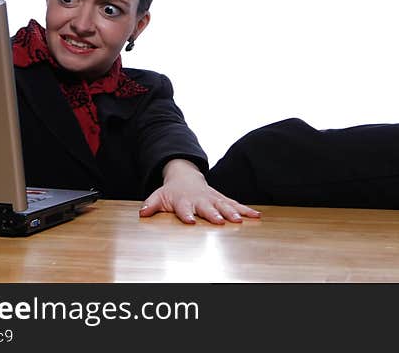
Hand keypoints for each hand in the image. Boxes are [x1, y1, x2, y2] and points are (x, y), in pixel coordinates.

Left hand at [139, 158, 261, 224]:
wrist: (186, 177)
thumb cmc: (172, 192)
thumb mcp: (158, 196)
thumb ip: (150, 204)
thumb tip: (142, 213)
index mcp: (184, 200)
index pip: (184, 208)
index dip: (187, 215)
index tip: (191, 222)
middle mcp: (200, 199)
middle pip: (208, 207)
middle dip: (214, 214)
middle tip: (221, 222)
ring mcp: (213, 199)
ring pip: (224, 205)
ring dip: (233, 213)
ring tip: (240, 220)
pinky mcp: (222, 199)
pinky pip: (235, 204)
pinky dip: (246, 210)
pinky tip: (256, 216)